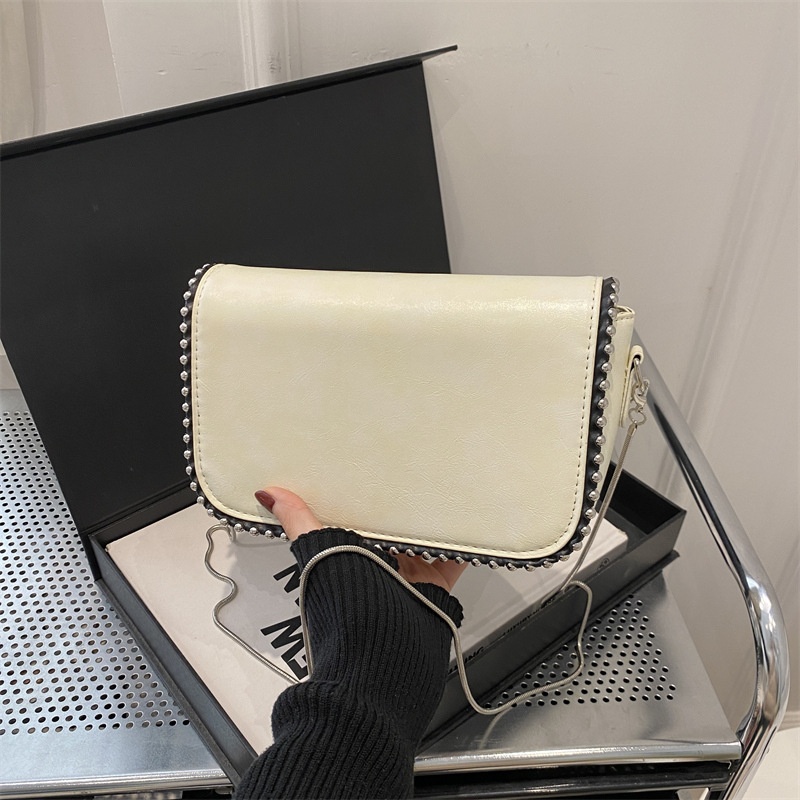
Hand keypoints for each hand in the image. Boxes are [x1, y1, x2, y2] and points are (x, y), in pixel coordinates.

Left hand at [255, 486, 466, 592]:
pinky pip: (452, 560)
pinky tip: (464, 526)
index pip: (359, 519)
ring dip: (430, 522)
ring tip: (437, 493)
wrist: (381, 660)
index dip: (364, 499)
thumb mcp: (319, 553)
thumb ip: (299, 522)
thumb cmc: (346, 613)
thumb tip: (269, 495)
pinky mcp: (434, 588)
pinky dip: (460, 545)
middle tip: (410, 477)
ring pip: (422, 542)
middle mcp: (378, 568)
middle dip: (401, 507)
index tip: (370, 475)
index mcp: (350, 557)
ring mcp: (407, 579)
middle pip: (393, 529)